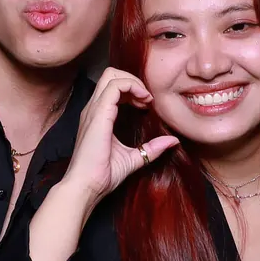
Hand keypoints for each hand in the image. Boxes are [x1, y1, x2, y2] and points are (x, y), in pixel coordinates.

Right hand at [64, 68, 178, 201]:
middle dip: (133, 80)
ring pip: (111, 75)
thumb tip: (173, 141)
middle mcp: (94, 109)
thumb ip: (151, 148)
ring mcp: (94, 110)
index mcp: (98, 116)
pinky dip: (132, 86)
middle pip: (110, 74)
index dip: (133, 90)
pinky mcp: (98, 114)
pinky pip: (115, 86)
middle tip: (147, 98)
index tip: (147, 105)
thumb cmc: (102, 175)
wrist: (86, 186)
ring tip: (146, 98)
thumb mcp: (133, 158)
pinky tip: (143, 101)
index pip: (113, 87)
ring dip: (133, 81)